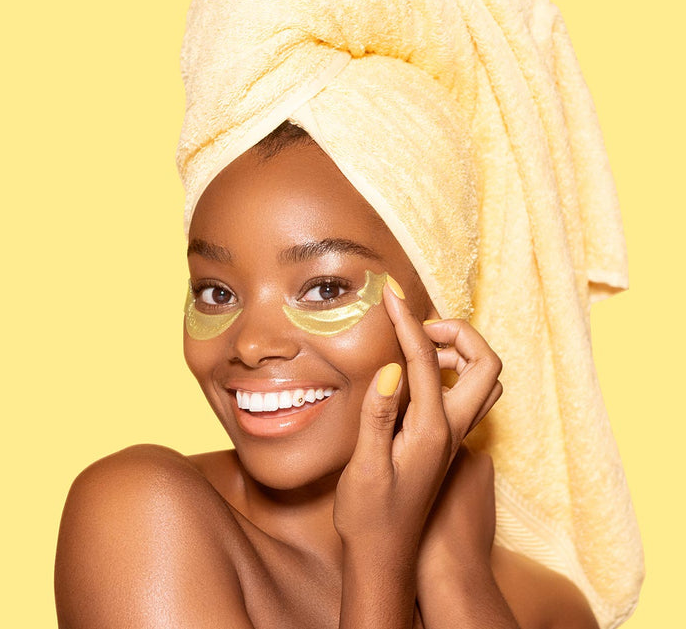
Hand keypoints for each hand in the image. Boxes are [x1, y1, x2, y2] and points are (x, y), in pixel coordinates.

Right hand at [333, 282, 502, 556]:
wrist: (385, 557)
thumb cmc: (370, 516)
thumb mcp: (365, 468)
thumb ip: (379, 416)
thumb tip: (394, 368)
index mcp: (433, 431)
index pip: (425, 360)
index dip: (407, 322)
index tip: (390, 295)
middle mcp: (453, 430)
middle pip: (486, 364)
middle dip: (458, 332)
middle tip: (417, 326)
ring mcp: (455, 437)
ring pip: (483, 380)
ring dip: (458, 352)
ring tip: (417, 345)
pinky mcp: (447, 442)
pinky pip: (466, 394)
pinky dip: (450, 371)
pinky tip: (415, 377)